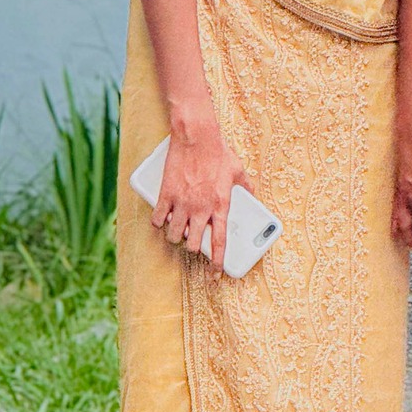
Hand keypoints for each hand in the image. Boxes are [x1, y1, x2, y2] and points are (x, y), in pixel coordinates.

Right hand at [152, 111, 249, 272]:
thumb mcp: (238, 170)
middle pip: (194, 244)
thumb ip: (246, 186)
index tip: (215, 274)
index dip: (218, 262)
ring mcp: (182, 203)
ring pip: (174, 235)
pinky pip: (158, 219)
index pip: (219, 242)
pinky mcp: (166, 194)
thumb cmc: (218, 152)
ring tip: (177, 230)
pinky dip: (159, 223)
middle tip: (193, 240)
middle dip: (193, 247)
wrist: (196, 137)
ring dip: (175, 237)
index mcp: (220, 205)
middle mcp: (201, 209)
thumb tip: (252, 195)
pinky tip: (162, 219)